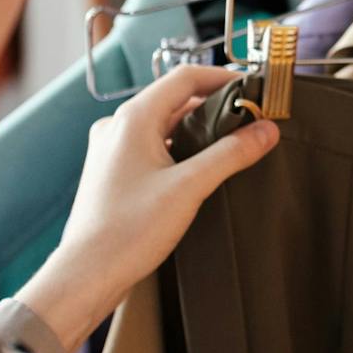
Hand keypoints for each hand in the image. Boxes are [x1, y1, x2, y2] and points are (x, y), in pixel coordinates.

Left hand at [16, 65, 279, 351]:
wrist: (86, 274)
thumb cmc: (128, 231)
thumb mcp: (190, 188)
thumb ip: (231, 154)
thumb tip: (266, 130)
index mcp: (133, 119)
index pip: (186, 77)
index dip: (224, 77)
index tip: (254, 89)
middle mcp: (118, 126)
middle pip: (175, 99)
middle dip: (215, 105)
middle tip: (250, 119)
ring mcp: (111, 149)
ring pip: (163, 123)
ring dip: (197, 128)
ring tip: (231, 143)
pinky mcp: (112, 171)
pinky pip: (151, 145)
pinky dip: (178, 147)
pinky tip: (197, 168)